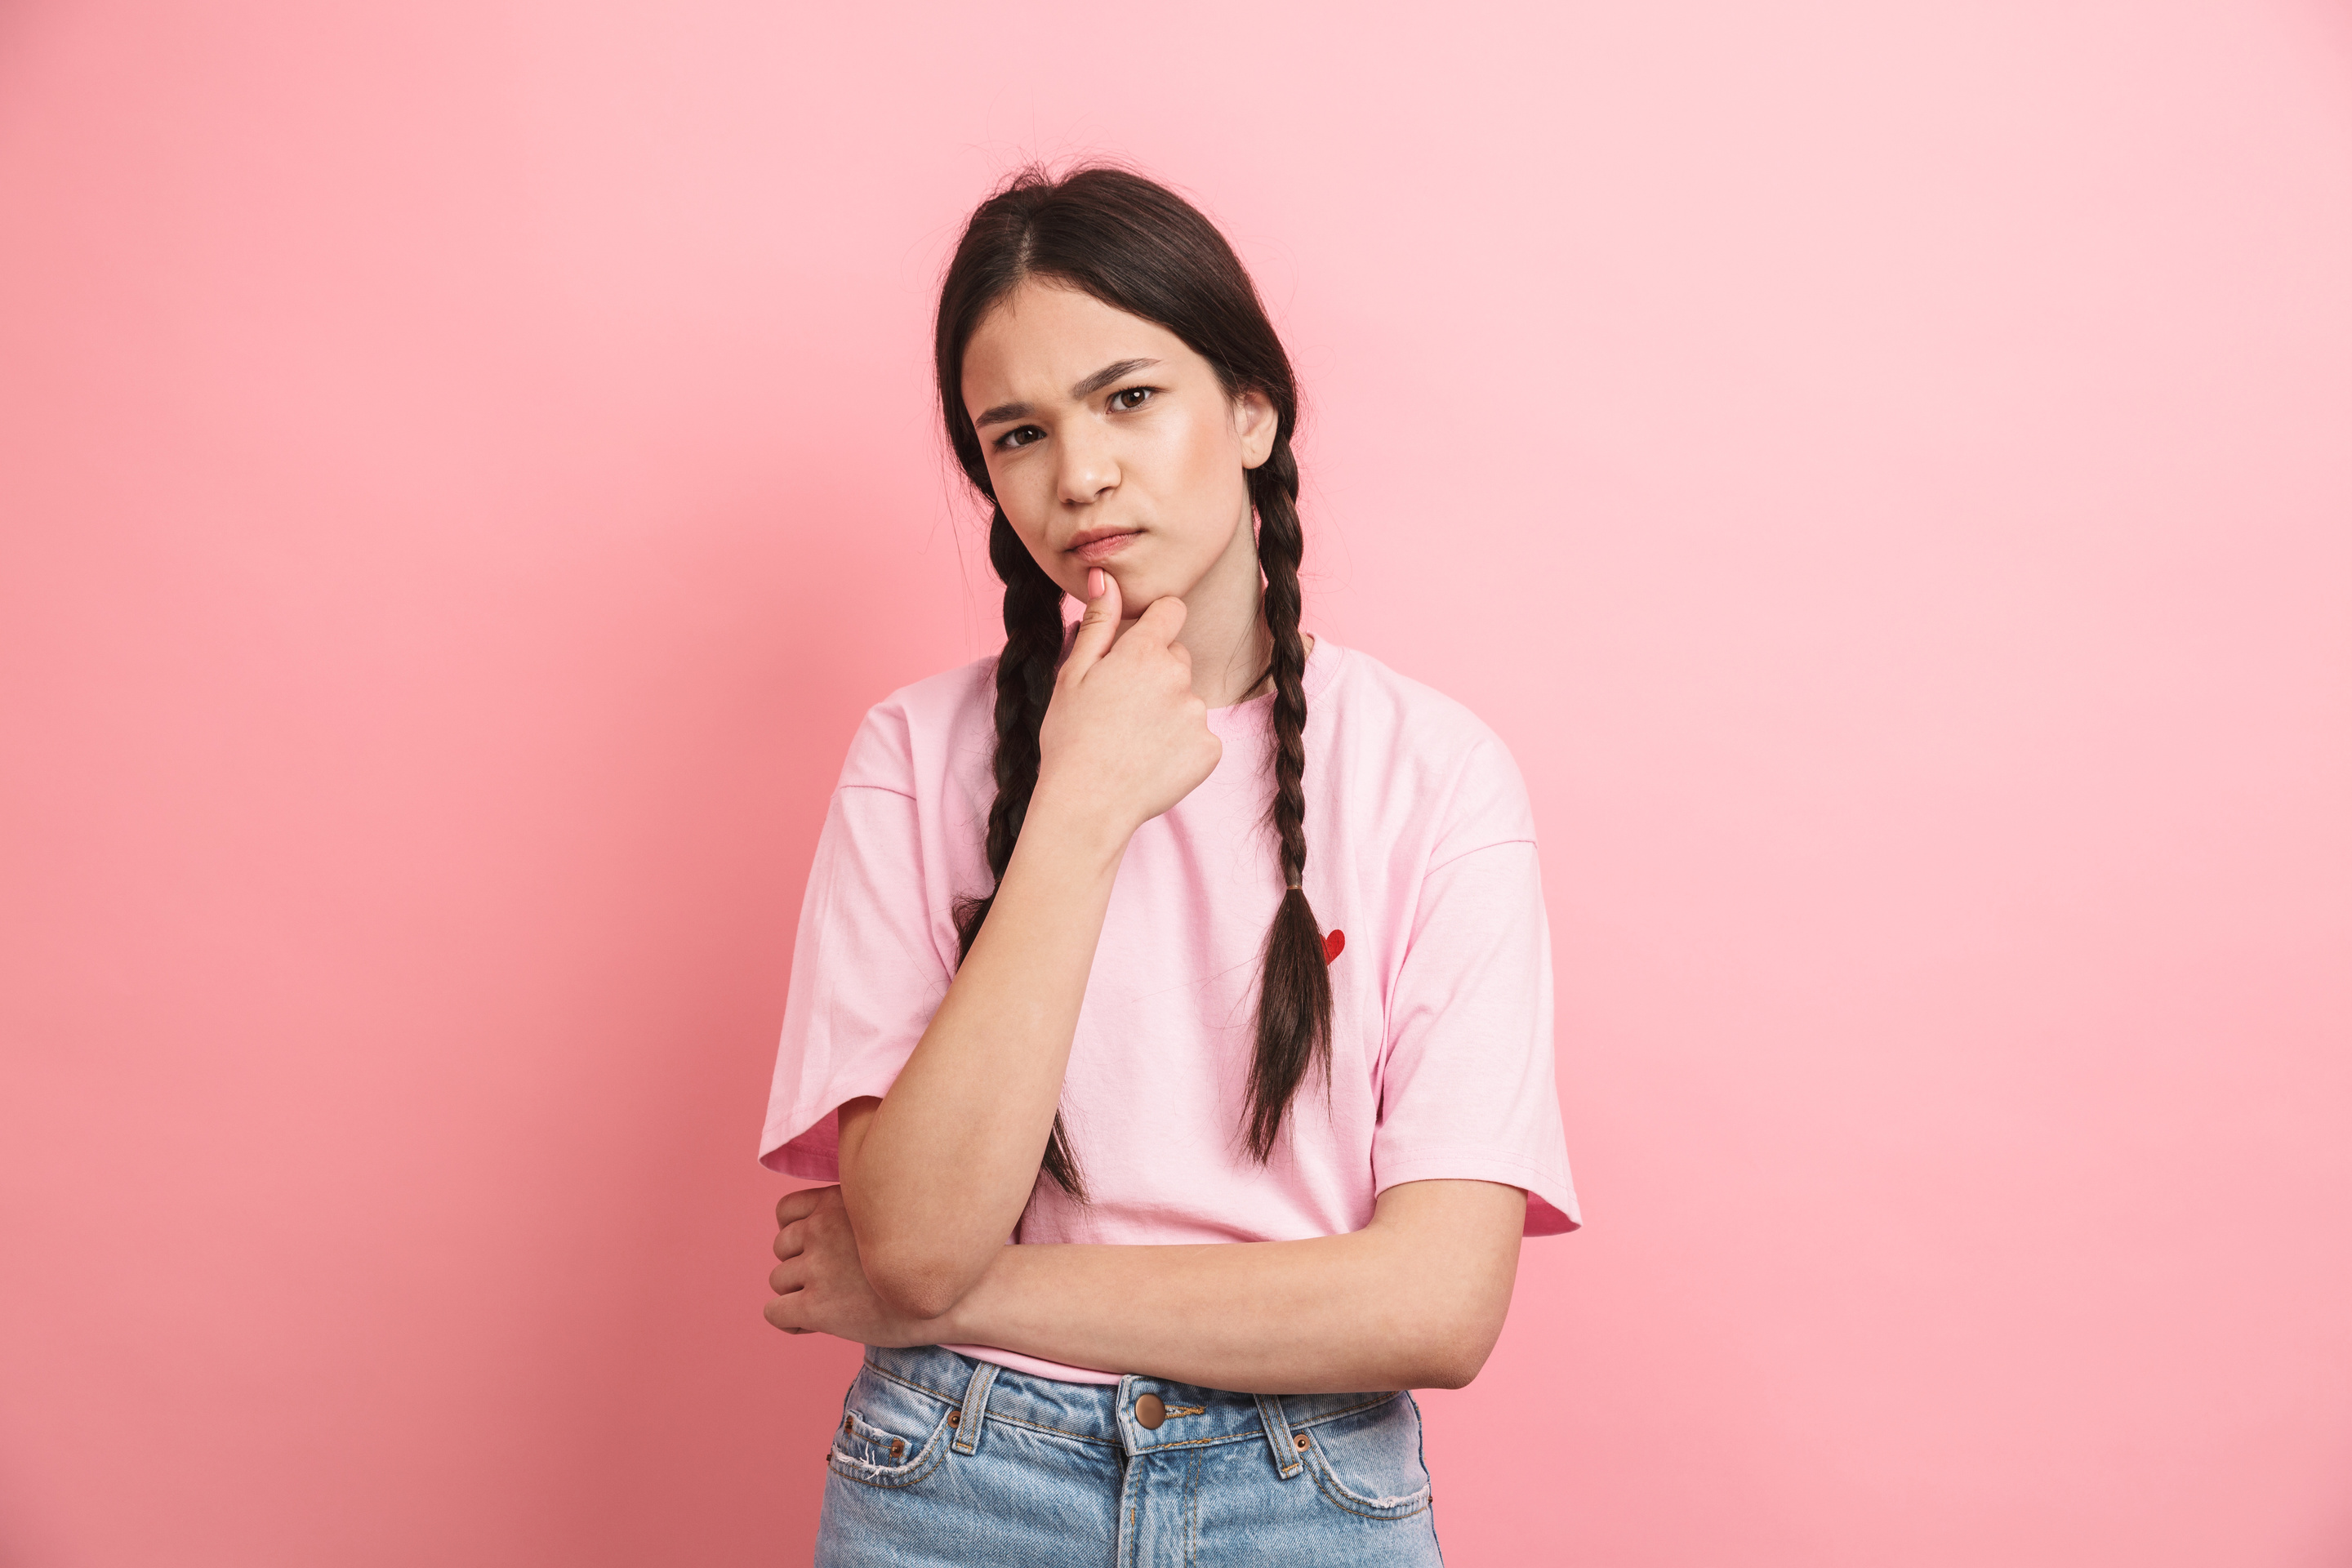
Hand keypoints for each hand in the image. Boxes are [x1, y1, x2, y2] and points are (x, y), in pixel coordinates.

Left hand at [765, 1185, 948, 1346]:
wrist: (959, 1296)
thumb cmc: (932, 1259)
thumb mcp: (892, 1215)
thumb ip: (857, 1216)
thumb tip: (832, 1237)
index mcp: (838, 1200)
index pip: (785, 1212)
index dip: (798, 1234)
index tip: (820, 1251)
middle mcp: (822, 1228)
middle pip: (780, 1248)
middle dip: (801, 1265)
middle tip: (833, 1284)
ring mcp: (817, 1267)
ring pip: (778, 1280)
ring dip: (798, 1294)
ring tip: (832, 1305)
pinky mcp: (817, 1307)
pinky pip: (774, 1313)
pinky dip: (789, 1321)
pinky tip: (816, 1325)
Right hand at [1031, 570, 1221, 838]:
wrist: (1087, 804)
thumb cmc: (1070, 738)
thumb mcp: (1073, 674)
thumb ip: (1099, 623)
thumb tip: (1105, 576)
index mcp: (1144, 652)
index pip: (1171, 611)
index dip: (1155, 625)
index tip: (1137, 649)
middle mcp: (1179, 677)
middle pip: (1178, 659)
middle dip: (1156, 675)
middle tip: (1122, 710)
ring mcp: (1197, 715)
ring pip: (1187, 700)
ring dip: (1168, 713)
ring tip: (1133, 742)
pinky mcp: (1210, 749)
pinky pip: (1200, 737)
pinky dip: (1181, 747)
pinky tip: (1151, 762)